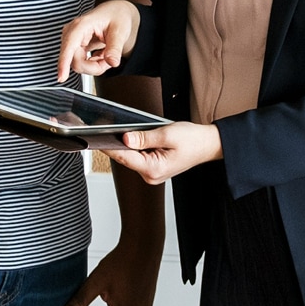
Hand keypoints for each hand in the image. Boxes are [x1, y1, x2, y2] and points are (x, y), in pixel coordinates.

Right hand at [58, 0, 141, 78]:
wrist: (115, 13)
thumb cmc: (116, 16)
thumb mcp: (120, 31)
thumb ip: (115, 49)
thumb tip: (112, 62)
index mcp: (81, 25)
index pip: (69, 46)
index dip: (64, 63)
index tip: (61, 77)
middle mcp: (72, 33)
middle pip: (76, 62)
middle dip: (95, 67)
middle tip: (110, 60)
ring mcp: (72, 41)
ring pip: (79, 65)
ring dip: (95, 65)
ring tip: (106, 54)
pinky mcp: (74, 48)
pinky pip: (81, 64)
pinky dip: (94, 64)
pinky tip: (101, 54)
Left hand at [98, 122, 220, 187]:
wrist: (209, 144)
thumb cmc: (193, 140)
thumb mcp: (167, 134)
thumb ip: (144, 137)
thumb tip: (125, 138)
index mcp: (154, 169)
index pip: (124, 157)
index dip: (109, 147)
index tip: (95, 140)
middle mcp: (151, 175)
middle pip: (126, 158)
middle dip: (119, 144)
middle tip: (110, 129)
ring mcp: (152, 174)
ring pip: (132, 157)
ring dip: (130, 145)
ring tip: (133, 132)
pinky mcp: (154, 168)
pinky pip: (139, 157)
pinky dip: (137, 148)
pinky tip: (140, 139)